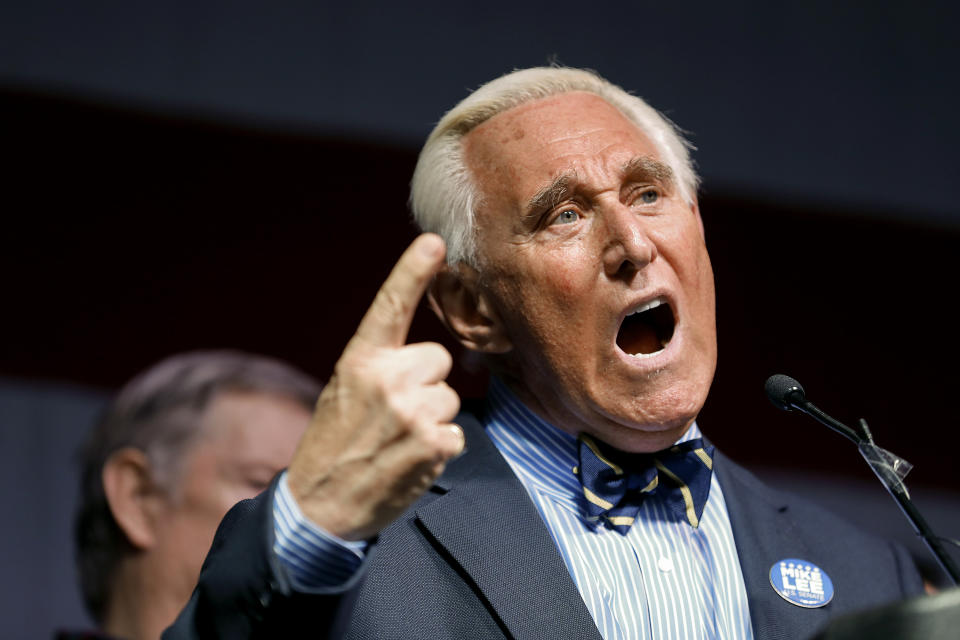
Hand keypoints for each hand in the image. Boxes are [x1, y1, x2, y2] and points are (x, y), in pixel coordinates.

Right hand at [286, 233, 463, 540]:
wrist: (319, 506)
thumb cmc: (334, 444)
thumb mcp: (343, 392)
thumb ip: (380, 367)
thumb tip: (428, 359)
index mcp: (359, 360)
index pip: (390, 305)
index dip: (412, 270)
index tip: (433, 242)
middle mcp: (386, 379)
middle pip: (439, 359)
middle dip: (426, 383)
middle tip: (393, 415)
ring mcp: (410, 412)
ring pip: (449, 398)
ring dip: (432, 420)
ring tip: (397, 441)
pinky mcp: (432, 444)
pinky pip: (455, 433)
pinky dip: (438, 450)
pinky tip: (408, 461)